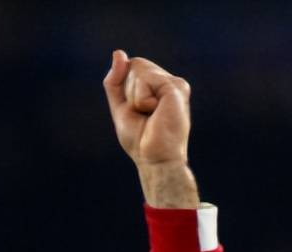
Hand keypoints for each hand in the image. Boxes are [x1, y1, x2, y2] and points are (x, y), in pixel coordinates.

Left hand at [103, 50, 197, 207]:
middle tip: (144, 115)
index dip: (126, 89)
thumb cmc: (140, 140)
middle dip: (129, 92)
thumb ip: (116, 81)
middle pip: (135, 64)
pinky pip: (144, 79)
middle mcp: (170, 82)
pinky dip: (141, 99)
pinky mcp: (175, 87)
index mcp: (160, 87)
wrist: (155, 160)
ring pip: (138, 68)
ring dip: (135, 97)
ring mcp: (175, 84)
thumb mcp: (121, 106)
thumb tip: (119, 53)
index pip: (132, 67)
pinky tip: (155, 113)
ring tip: (150, 115)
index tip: (138, 113)